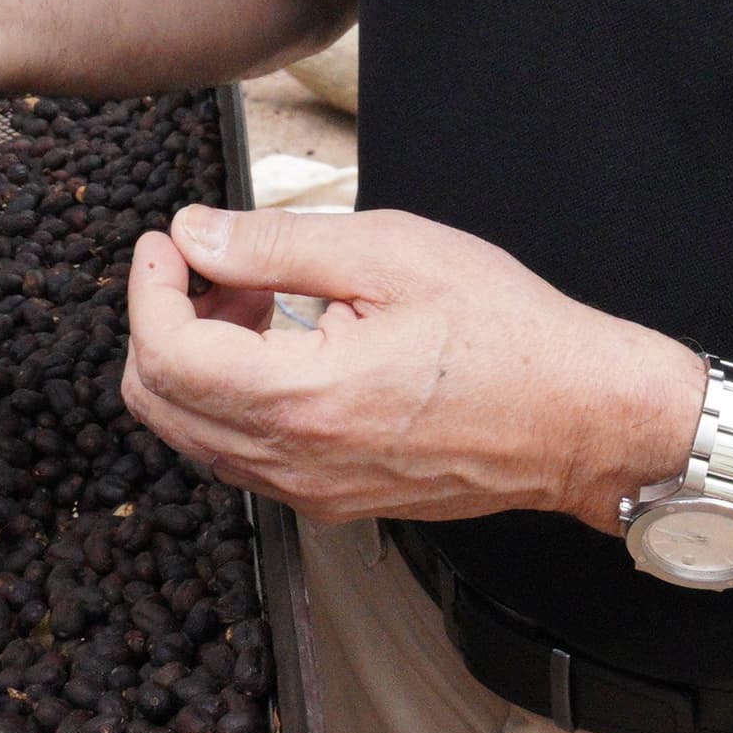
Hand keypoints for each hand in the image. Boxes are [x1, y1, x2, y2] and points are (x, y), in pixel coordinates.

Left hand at [121, 205, 698, 527]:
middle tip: (210, 263)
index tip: (170, 242)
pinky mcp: (333, 498)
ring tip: (256, 296)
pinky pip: (243, 455)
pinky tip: (285, 343)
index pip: (166, 355)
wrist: (581, 419)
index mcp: (303, 399)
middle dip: (162, 322)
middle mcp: (296, 462)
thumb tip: (194, 234)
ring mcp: (313, 491)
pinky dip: (234, 396)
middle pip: (160, 404)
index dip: (150, 288)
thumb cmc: (507, 332)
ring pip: (196, 435)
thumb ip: (275, 242)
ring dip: (197, 359)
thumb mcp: (390, 252)